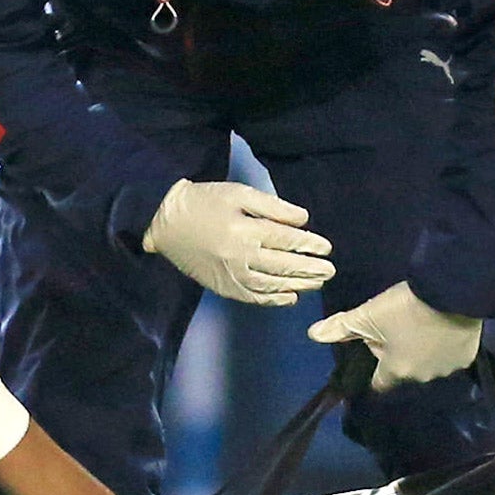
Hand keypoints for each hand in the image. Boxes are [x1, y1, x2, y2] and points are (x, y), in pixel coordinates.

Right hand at [141, 180, 334, 305]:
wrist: (164, 222)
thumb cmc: (204, 201)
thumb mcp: (238, 193)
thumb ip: (272, 206)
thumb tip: (303, 219)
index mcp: (245, 230)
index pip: (286, 240)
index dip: (309, 245)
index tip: (326, 248)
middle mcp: (240, 257)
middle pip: (283, 266)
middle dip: (310, 269)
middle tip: (330, 271)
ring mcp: (230, 276)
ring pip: (271, 285)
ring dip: (297, 286)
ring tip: (316, 283)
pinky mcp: (222, 287)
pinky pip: (252, 298)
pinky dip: (273, 300)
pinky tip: (289, 298)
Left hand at [307, 281, 481, 392]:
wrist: (452, 291)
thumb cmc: (405, 307)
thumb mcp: (367, 314)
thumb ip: (340, 328)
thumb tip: (312, 335)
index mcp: (395, 371)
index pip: (378, 383)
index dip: (373, 366)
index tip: (374, 348)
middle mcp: (421, 378)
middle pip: (404, 371)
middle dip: (400, 356)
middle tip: (399, 327)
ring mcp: (447, 369)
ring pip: (429, 365)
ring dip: (424, 351)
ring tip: (424, 325)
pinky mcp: (468, 357)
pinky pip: (450, 356)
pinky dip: (446, 345)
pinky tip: (444, 326)